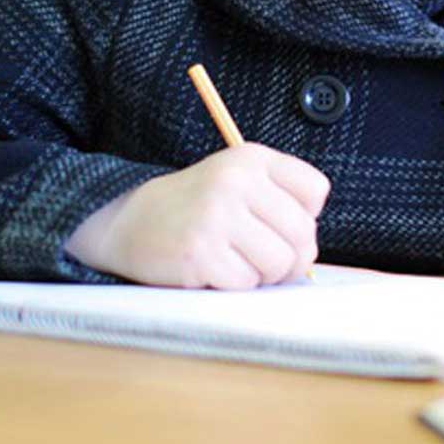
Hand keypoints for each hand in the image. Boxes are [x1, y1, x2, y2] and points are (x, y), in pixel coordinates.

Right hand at [66, 143, 330, 288]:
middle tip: (260, 256)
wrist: (128, 220)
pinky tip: (212, 269)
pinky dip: (234, 285)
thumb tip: (309, 257)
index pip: (316, 190)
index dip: (305, 216)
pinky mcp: (200, 252)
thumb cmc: (197, 209)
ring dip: (262, 274)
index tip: (277, 222)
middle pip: (303, 234)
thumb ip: (282, 207)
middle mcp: (236, 180)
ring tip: (235, 262)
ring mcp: (217, 215)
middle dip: (289, 257)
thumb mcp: (239, 185)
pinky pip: (246, 283)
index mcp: (251, 158)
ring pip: (279, 263)